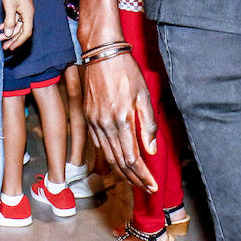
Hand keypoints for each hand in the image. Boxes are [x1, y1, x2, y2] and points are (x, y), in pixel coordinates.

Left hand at [0, 0, 33, 49]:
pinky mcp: (20, 5)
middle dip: (13, 39)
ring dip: (10, 32)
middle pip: (22, 31)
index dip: (18, 42)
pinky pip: (16, 18)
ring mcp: (24, 9)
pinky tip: (1, 27)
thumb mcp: (9, 5)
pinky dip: (9, 24)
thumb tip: (10, 34)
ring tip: (0, 38)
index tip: (10, 48)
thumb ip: (10, 20)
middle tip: (4, 47)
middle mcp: (28, 13)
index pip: (26, 33)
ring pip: (18, 25)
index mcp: (28, 14)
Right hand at [82, 51, 157, 192]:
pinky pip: (98, 144)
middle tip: (145, 187)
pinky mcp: (88, 117)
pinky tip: (116, 163)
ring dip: (121, 172)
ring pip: (107, 156)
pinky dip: (108, 158)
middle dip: (134, 178)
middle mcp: (105, 125)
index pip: (132, 159)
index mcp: (121, 120)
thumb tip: (150, 150)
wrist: (101, 53)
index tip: (152, 186)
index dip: (143, 176)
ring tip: (134, 180)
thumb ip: (147, 125)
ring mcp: (94, 122)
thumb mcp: (144, 95)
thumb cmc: (125, 70)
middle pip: (119, 162)